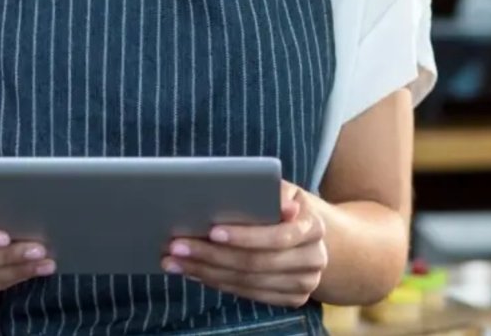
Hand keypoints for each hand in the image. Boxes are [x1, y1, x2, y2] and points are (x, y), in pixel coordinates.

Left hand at [162, 181, 326, 307]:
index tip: (212, 231)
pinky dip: (217, 282)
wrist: (308, 237)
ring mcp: (304, 283)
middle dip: (212, 254)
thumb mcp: (284, 191)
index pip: (278, 237)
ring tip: (175, 260)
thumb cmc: (284, 206)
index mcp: (313, 227)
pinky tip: (194, 271)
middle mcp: (314, 259)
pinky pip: (248, 294)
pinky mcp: (292, 299)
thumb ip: (275, 192)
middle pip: (256, 263)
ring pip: (247, 282)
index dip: (245, 236)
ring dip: (206, 271)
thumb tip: (282, 203)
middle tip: (177, 246)